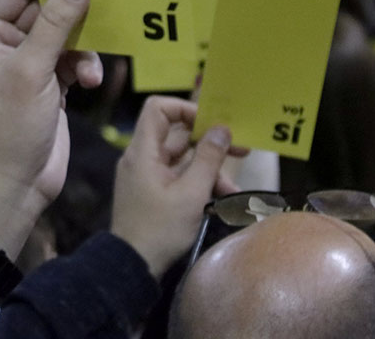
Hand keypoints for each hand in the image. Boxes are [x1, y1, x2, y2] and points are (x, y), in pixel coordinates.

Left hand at [0, 0, 101, 258]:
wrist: (14, 187)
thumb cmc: (8, 128)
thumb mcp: (31, 70)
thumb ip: (56, 22)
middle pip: (45, 5)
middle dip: (74, 10)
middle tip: (107, 1)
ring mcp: (24, 61)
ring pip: (64, 31)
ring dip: (83, 44)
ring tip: (90, 66)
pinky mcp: (47, 80)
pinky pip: (73, 56)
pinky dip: (84, 65)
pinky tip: (90, 82)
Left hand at [110, 96, 240, 278]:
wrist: (133, 265)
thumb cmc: (160, 228)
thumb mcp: (191, 193)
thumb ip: (208, 159)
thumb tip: (221, 129)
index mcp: (143, 151)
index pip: (158, 108)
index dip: (185, 109)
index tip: (212, 123)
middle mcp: (142, 158)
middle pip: (177, 135)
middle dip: (209, 142)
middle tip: (241, 150)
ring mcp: (147, 175)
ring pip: (182, 159)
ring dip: (209, 169)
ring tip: (233, 188)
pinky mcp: (153, 191)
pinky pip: (178, 177)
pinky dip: (198, 183)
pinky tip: (221, 199)